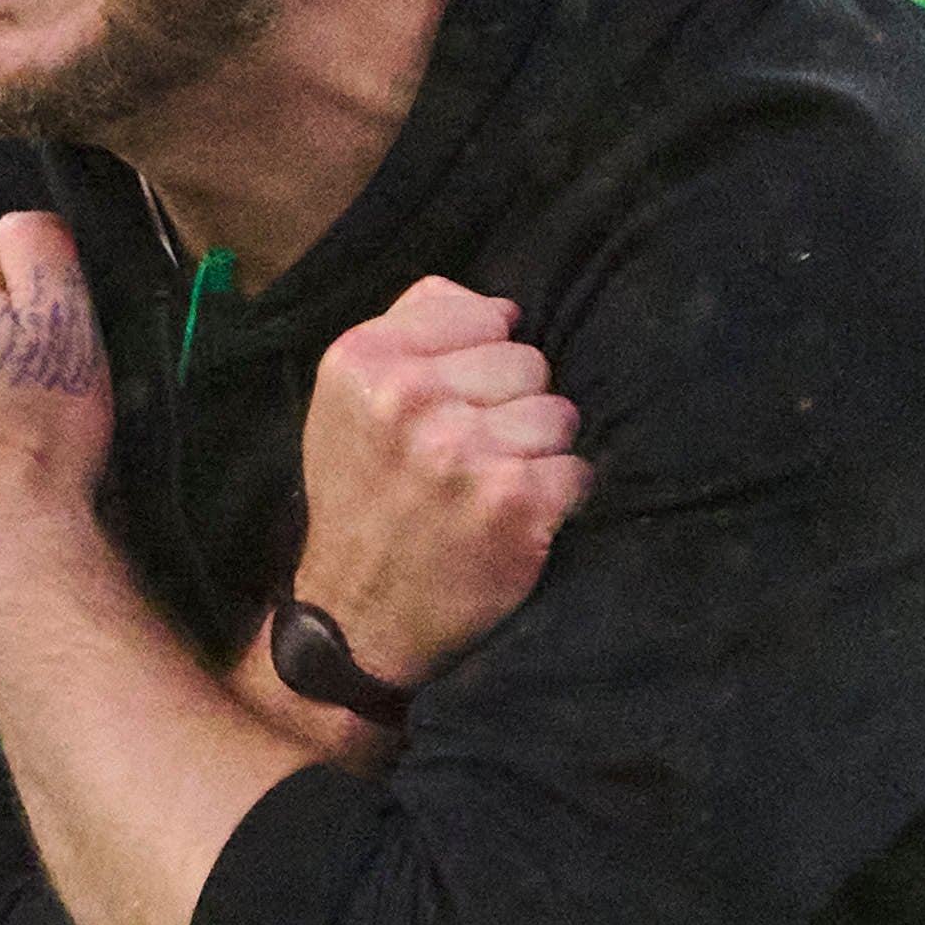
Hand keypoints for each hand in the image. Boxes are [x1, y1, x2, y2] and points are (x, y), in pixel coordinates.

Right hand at [290, 279, 587, 696]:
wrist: (356, 618)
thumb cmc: (362, 499)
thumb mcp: (348, 401)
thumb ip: (413, 329)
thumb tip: (500, 306)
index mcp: (366, 362)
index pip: (487, 316)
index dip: (482, 361)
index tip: (454, 403)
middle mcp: (411, 400)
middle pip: (528, 362)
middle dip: (512, 406)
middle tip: (468, 457)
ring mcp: (465, 452)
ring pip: (558, 413)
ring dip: (537, 453)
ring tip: (489, 489)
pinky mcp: (514, 504)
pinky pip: (576, 469)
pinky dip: (556, 498)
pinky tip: (513, 520)